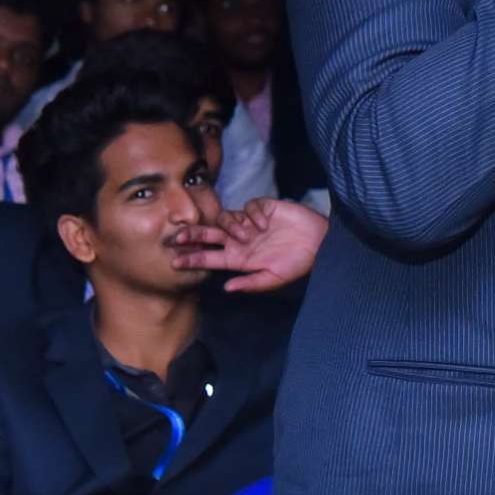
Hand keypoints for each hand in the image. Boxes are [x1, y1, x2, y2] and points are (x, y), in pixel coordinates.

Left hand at [172, 199, 327, 293]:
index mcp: (240, 258)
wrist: (320, 242)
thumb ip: (251, 283)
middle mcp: (241, 240)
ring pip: (226, 218)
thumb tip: (226, 288)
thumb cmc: (298, 264)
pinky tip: (265, 224)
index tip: (174, 262)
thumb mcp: (274, 279)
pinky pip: (248, 207)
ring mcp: (250, 223)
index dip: (193, 259)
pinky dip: (253, 214)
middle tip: (177, 237)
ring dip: (231, 226)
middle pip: (210, 234)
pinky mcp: (263, 208)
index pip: (210, 257)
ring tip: (247, 235)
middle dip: (193, 235)